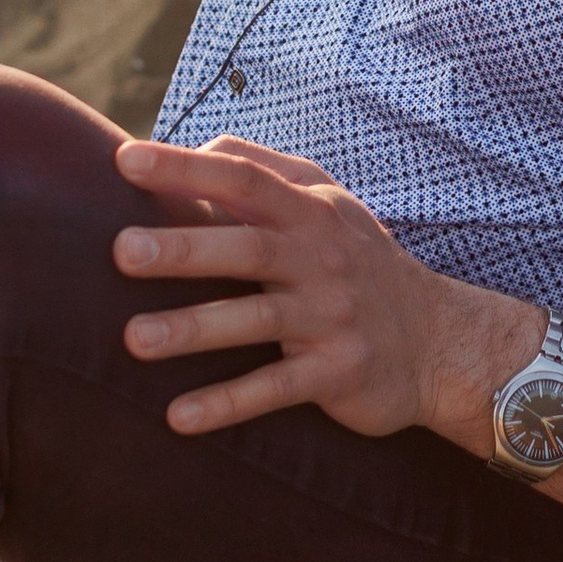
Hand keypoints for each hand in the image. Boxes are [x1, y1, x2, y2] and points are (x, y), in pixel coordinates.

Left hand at [113, 134, 535, 443]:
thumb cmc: (358, 261)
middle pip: (248, 247)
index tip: (126, 159)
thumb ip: (262, 169)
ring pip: (257, 321)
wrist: (440, 340)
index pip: (244, 178)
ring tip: (134, 339)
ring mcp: (331, 318)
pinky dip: (229, 403)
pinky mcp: (338, 373)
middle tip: (122, 252)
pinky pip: (276, 390)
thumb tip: (192, 145)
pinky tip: (178, 416)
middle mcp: (320, 259)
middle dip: (186, 248)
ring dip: (194, 330)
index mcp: (309, 212)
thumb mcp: (325, 202)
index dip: (187, 167)